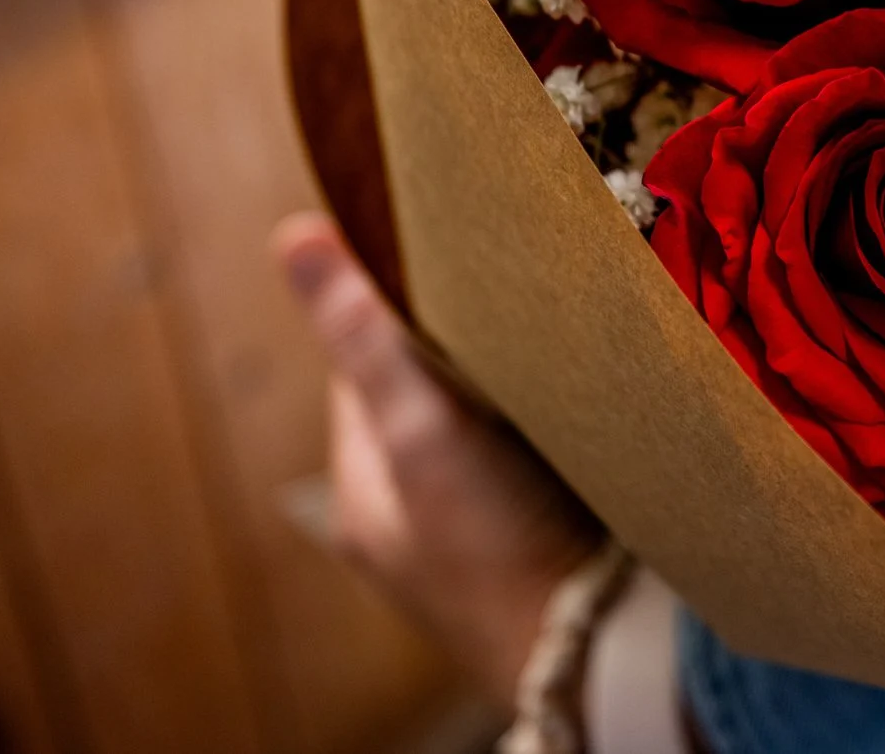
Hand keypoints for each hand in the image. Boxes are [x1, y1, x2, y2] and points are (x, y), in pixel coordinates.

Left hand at [275, 212, 601, 704]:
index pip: (362, 365)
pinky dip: (544, 428)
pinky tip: (576, 412)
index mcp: (360, 489)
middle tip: (511, 300)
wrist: (591, 649)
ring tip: (548, 346)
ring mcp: (466, 533)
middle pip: (422, 394)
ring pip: (476, 428)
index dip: (397, 307)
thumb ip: (365, 337)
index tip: (443, 259)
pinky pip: (524, 460)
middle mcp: (404, 515)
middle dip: (460, 348)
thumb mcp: (421, 429)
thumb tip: (293, 236)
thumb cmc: (494, 548)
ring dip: (505, 389)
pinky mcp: (526, 540)